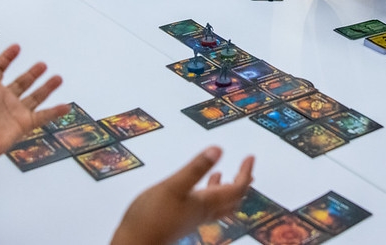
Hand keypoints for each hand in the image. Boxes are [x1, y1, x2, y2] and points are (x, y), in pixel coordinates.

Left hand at [0, 40, 69, 164]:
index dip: (6, 58)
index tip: (16, 48)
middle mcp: (3, 98)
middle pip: (21, 82)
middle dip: (32, 73)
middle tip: (42, 65)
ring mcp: (15, 112)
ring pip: (35, 97)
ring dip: (46, 88)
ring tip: (58, 78)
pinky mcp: (23, 125)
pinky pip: (42, 116)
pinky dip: (55, 112)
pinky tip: (65, 106)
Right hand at [112, 146, 253, 244]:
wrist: (134, 243)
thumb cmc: (152, 216)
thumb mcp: (174, 186)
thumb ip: (195, 168)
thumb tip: (219, 149)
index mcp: (206, 202)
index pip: (236, 189)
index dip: (245, 173)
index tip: (250, 157)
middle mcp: (204, 211)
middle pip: (232, 200)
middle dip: (242, 183)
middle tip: (246, 167)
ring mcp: (193, 217)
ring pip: (218, 204)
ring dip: (226, 188)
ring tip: (225, 174)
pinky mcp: (182, 220)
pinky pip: (204, 207)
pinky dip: (207, 193)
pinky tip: (197, 187)